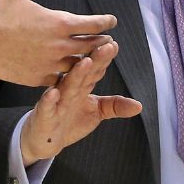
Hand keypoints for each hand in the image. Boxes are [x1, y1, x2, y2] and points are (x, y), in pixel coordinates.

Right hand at [0, 0, 118, 86]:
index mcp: (58, 22)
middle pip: (90, 46)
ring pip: (77, 66)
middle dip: (101, 43)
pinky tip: (70, 75)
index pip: (92, 24)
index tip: (111, 22)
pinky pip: (59, 79)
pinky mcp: (36, 77)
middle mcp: (58, 45)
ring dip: (86, 61)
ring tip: (93, 60)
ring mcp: (49, 64)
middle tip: (108, 42)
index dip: (104, 22)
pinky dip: (67, 76)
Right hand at [20, 40, 142, 163]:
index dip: (104, 58)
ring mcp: (57, 101)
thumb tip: (139, 106)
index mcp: (81, 85)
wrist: (43, 139)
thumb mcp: (96, 112)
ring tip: (86, 62)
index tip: (114, 45)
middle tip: (106, 45)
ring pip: (66, 85)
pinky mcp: (45, 115)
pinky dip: (49, 100)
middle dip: (95, 59)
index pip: (94, 69)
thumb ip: (115, 106)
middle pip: (83, 72)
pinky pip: (46, 107)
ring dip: (76, 74)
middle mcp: (69, 89)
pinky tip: (53, 93)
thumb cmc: (69, 120)